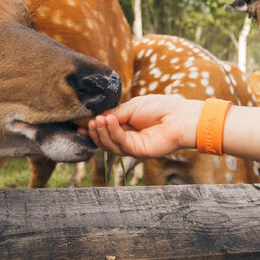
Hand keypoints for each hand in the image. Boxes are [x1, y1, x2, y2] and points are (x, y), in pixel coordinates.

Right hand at [86, 94, 203, 157]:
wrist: (179, 115)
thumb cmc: (159, 108)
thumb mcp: (131, 107)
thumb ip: (115, 114)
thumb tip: (98, 118)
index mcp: (125, 127)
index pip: (104, 132)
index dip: (92, 130)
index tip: (80, 126)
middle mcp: (127, 139)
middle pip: (105, 141)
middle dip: (95, 132)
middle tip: (89, 122)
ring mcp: (133, 147)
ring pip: (110, 145)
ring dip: (101, 133)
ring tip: (97, 120)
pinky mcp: (139, 152)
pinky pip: (121, 143)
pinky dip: (113, 132)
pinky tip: (108, 121)